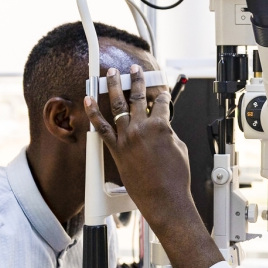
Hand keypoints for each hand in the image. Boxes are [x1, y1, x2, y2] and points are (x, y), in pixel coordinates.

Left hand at [85, 66, 221, 267]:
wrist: (164, 198)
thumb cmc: (176, 178)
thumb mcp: (179, 148)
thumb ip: (168, 133)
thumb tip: (160, 128)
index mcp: (162, 126)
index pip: (162, 102)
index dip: (162, 94)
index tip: (160, 90)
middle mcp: (143, 128)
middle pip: (139, 97)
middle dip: (137, 80)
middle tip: (134, 69)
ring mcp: (127, 137)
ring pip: (118, 105)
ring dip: (113, 86)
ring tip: (111, 73)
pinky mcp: (116, 149)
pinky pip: (101, 127)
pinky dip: (93, 112)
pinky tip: (88, 98)